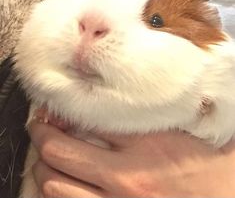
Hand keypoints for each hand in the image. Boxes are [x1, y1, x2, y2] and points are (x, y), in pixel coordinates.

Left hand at [29, 113, 234, 197]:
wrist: (230, 196)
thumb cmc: (213, 164)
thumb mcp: (184, 129)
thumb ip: (152, 114)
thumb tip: (126, 99)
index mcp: (147, 142)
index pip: (89, 116)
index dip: (67, 108)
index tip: (58, 105)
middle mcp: (127, 174)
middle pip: (61, 149)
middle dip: (42, 134)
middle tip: (39, 126)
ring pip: (55, 185)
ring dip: (45, 166)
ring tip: (48, 154)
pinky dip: (58, 191)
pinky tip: (62, 181)